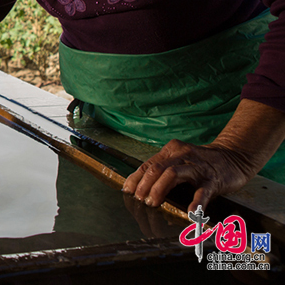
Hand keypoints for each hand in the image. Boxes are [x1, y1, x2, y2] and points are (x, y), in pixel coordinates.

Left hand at [122, 139, 255, 211]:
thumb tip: (142, 186)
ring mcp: (197, 167)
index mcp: (171, 151)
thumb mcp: (180, 160)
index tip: (127, 190)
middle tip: (138, 199)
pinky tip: (191, 212)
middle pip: (156, 168)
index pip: (148, 164)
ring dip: (158, 189)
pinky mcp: (213, 179)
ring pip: (172, 174)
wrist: (235, 157)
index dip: (135, 178)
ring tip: (152, 203)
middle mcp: (182, 155)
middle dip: (144, 184)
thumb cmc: (203, 162)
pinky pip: (203, 191)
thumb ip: (163, 169)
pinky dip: (196, 202)